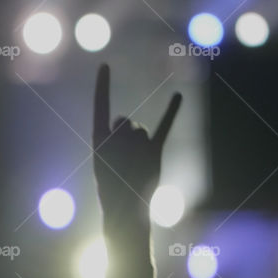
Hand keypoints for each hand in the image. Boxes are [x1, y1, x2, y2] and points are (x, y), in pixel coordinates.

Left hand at [93, 64, 180, 220]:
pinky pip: (163, 128)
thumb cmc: (112, 190)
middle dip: (123, 138)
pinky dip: (171, 112)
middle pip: (124, 122)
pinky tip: (178, 96)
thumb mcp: (106, 160)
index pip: (101, 104)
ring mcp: (137, 143)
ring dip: (138, 147)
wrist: (128, 213)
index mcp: (99, 138)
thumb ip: (116, 136)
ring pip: (140, 130)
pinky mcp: (153, 151)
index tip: (104, 64)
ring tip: (134, 167)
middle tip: (121, 162)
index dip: (103, 84)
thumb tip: (132, 125)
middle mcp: (118, 137)